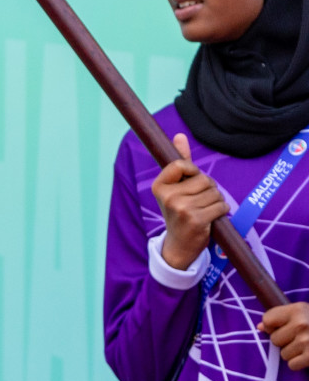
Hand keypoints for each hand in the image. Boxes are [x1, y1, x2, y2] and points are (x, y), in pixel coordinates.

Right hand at [152, 134, 227, 269]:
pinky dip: (222, 210)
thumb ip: (180, 162)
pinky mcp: (196, 220)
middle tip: (199, 201)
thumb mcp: (175, 188)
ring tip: (205, 210)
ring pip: (214, 192)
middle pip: (203, 179)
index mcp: (159, 186)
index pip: (181, 164)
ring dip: (216, 200)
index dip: (193, 172)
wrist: (179, 244)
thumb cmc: (179, 211)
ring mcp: (181, 208)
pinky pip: (220, 205)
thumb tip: (180, 135)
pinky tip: (213, 218)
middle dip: (208, 188)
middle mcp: (167, 196)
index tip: (190, 183)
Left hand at [260, 302, 308, 370]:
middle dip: (285, 341)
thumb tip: (259, 327)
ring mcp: (307, 341)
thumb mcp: (303, 314)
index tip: (285, 326)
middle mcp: (301, 324)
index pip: (267, 320)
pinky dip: (299, 363)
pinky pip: (292, 364)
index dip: (272, 325)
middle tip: (301, 338)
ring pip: (283, 353)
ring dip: (294, 352)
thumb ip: (281, 318)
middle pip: (274, 339)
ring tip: (308, 346)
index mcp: (298, 309)